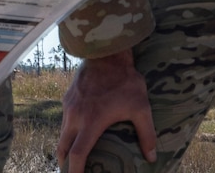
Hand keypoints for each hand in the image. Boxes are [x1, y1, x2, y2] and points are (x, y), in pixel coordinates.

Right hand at [57, 49, 156, 172]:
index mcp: (91, 121)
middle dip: (65, 164)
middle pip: (63, 147)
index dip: (75, 171)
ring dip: (66, 147)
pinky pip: (65, 119)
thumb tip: (152, 157)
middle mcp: (76, 116)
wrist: (106, 52)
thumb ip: (146, 134)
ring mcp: (69, 105)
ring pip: (62, 133)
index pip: (77, 154)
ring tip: (73, 156)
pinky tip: (77, 131)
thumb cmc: (125, 80)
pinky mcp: (68, 96)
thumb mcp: (141, 107)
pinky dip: (68, 131)